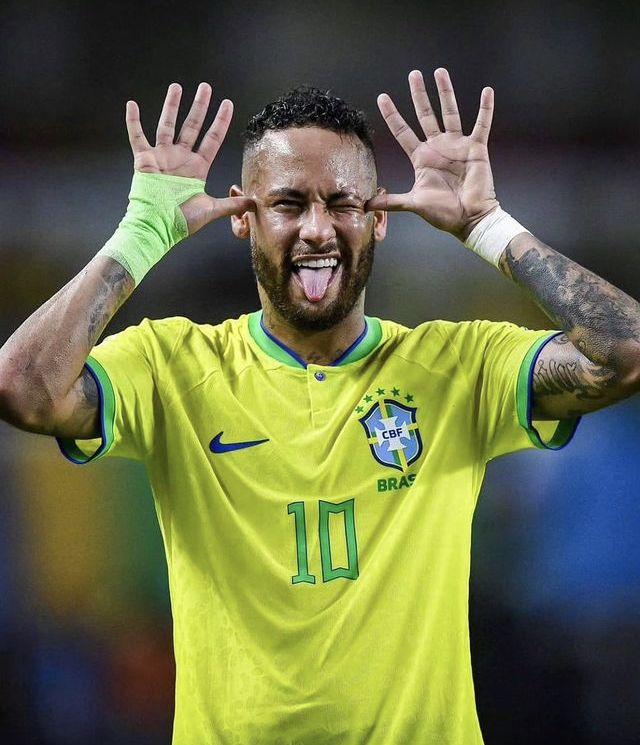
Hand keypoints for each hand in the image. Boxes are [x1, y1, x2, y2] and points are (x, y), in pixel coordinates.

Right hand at [126, 82, 253, 233]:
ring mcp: (162, 157)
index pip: (212, 139)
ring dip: (171, 106)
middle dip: (199, 106)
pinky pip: (137, 136)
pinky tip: (131, 104)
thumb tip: (254, 203)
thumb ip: (233, 205)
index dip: (220, 122)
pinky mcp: (145, 160)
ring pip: (167, 125)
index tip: (227, 104)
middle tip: (205, 87)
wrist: (158, 225)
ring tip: (176, 87)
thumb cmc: (182, 220)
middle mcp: (180, 158)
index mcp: (197, 168)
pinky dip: (133, 121)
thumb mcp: (212, 210)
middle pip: (192, 126)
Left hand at [366, 68, 498, 239]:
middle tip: (413, 74)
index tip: (382, 97)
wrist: (469, 219)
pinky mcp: (476, 149)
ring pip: (450, 112)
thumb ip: (391, 201)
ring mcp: (457, 146)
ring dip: (446, 92)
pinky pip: (482, 124)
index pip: (403, 132)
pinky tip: (487, 91)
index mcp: (422, 158)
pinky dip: (485, 109)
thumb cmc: (443, 213)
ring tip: (440, 72)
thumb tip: (366, 205)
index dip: (392, 115)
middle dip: (419, 95)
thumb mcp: (413, 203)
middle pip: (425, 115)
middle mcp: (438, 147)